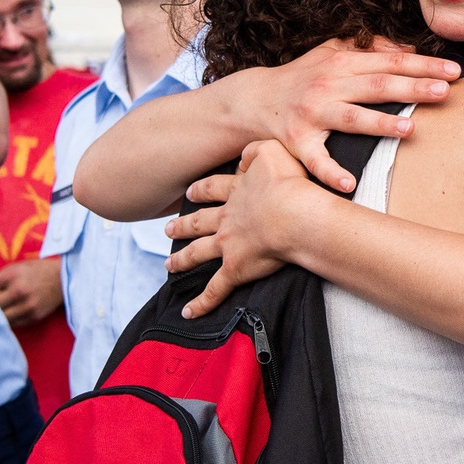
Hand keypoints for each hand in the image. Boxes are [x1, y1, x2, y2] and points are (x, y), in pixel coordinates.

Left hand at [0, 257, 63, 325]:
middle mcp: (19, 291)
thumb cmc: (34, 271)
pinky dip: (7, 321)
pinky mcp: (34, 316)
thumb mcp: (15, 268)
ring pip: (2, 318)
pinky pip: (14, 324)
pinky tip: (5, 317)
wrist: (62, 278)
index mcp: (11, 275)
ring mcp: (28, 305)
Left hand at [164, 142, 315, 317]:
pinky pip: (214, 290)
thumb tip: (244, 157)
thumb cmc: (290, 183)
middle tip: (168, 229)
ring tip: (169, 264)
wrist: (295, 214)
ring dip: (182, 260)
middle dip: (182, 226)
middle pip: (198, 222)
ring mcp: (228, 245)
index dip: (200, 190)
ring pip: (198, 253)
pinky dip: (201, 303)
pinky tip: (188, 313)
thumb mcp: (273, 152)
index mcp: (237, 192)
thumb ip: (256, 151)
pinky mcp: (235, 270)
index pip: (213, 189)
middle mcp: (227, 219)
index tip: (190, 192)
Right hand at [256, 37, 460, 192]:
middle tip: (444, 92)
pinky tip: (350, 184)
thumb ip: (369, 48)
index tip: (453, 72)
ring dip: (380, 123)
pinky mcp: (297, 142)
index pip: (390, 63)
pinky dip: (331, 173)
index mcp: (342, 64)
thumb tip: (409, 48)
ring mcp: (312, 114)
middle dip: (412, 88)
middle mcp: (329, 87)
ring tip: (410, 128)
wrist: (254, 100)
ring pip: (351, 118)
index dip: (422, 66)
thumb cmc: (302, 77)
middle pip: (377, 86)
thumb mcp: (331, 53)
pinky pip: (316, 160)